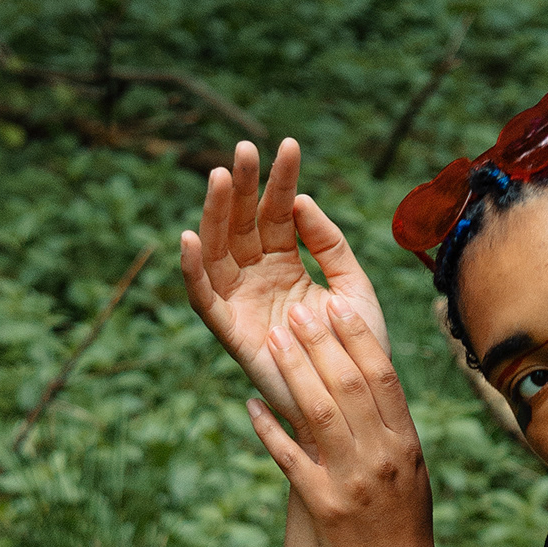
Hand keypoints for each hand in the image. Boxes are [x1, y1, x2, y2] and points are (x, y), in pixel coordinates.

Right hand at [180, 137, 388, 423]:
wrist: (352, 401)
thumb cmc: (356, 349)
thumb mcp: (354, 288)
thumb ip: (331, 246)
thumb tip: (301, 202)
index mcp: (288, 265)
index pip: (279, 213)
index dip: (281, 181)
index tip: (288, 145)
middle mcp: (259, 278)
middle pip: (244, 223)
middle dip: (243, 186)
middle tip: (244, 149)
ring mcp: (242, 301)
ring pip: (220, 249)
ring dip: (215, 213)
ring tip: (219, 176)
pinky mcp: (230, 330)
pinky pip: (204, 298)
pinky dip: (193, 270)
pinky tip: (192, 238)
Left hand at [250, 289, 437, 546]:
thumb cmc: (404, 532)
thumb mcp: (411, 475)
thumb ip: (392, 432)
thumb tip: (374, 388)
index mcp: (406, 444)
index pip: (382, 377)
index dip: (357, 337)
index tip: (336, 306)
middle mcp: (381, 457)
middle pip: (348, 385)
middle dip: (320, 342)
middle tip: (297, 309)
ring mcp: (351, 481)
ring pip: (318, 412)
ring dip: (293, 371)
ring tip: (273, 340)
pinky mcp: (323, 507)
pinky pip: (290, 458)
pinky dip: (268, 429)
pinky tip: (250, 406)